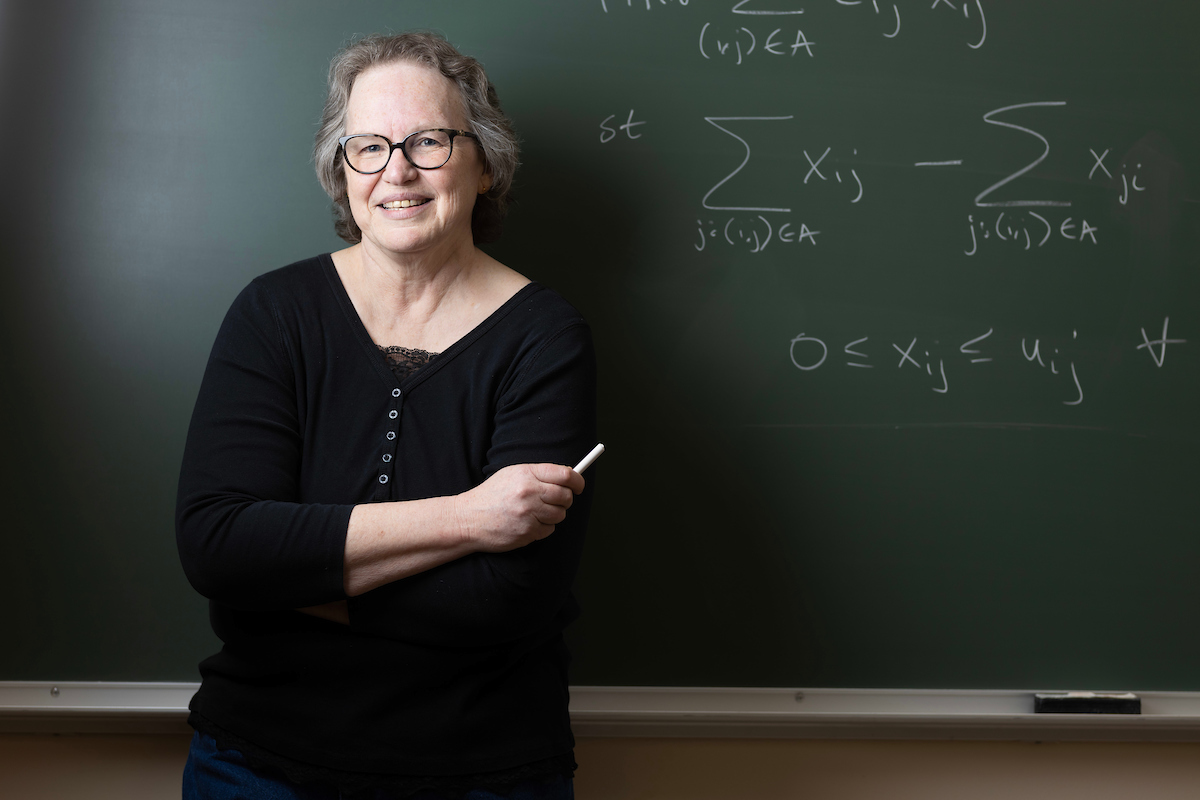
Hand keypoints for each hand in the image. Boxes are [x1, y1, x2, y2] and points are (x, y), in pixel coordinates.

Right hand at [455, 463, 584, 551]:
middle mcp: (529, 492)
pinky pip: (549, 530)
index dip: (578, 481)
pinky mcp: (527, 532)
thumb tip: (568, 477)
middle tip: (556, 501)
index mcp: (526, 474)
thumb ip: (538, 474)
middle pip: (566, 496)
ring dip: (553, 515)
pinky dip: (543, 528)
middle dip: (566, 499)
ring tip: (536, 512)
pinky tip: (527, 523)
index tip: (579, 485)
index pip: (565, 475)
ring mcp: (528, 513)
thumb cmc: (491, 496)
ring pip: (560, 514)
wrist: (468, 519)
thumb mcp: (512, 474)